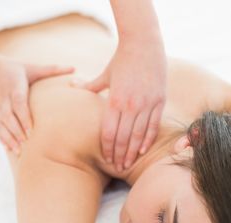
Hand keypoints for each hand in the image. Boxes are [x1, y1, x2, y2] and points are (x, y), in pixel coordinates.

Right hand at [0, 56, 73, 154]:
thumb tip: (74, 68)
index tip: (30, 129)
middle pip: (8, 116)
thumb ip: (52, 69)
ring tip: (18, 151)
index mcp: (15, 86)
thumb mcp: (33, 68)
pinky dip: (2, 138)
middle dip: (16, 130)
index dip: (23, 116)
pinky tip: (10, 149)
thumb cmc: (17, 69)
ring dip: (8, 137)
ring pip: (0, 123)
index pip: (18, 102)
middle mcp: (3, 97)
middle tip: (26, 143)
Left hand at [76, 34, 165, 171]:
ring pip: (138, 136)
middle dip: (119, 156)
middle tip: (117, 169)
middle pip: (123, 138)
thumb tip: (73, 86)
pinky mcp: (159, 101)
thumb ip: (90, 85)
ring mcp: (146, 104)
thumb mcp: (105, 74)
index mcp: (115, 101)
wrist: (143, 44)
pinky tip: (143, 151)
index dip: (108, 149)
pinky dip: (148, 140)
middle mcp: (130, 106)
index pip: (109, 133)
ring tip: (128, 165)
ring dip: (132, 153)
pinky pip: (154, 126)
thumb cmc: (121, 60)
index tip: (107, 160)